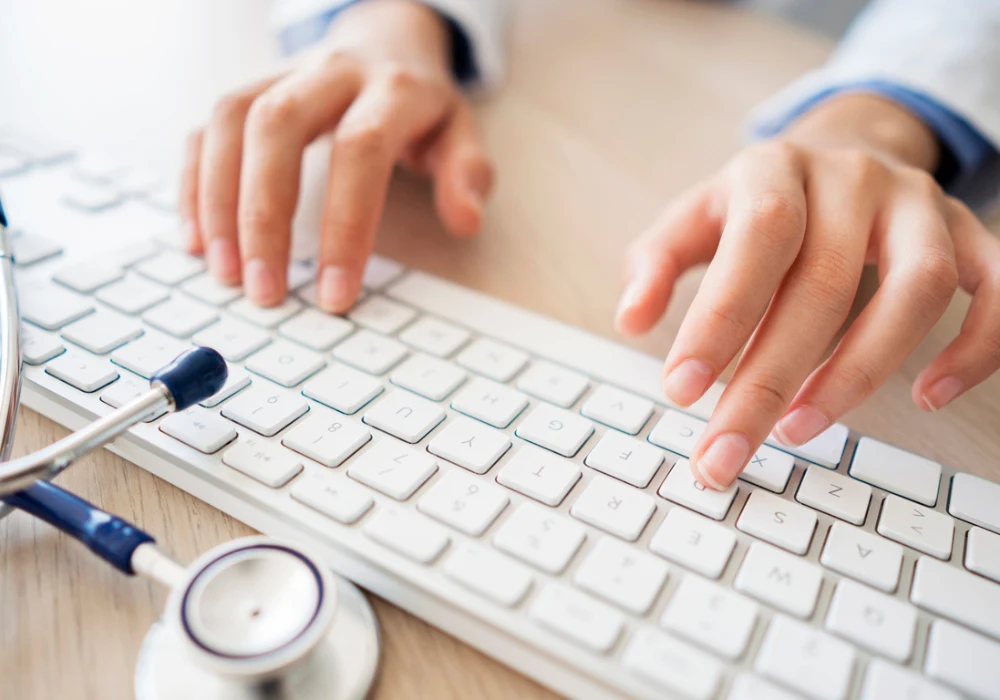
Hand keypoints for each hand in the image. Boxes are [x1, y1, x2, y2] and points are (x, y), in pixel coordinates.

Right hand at [181, 0, 492, 310]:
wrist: (386, 39)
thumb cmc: (421, 104)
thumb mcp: (461, 131)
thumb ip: (468, 173)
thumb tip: (466, 219)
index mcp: (392, 86)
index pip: (361, 149)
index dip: (345, 223)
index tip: (335, 293)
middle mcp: (331, 71)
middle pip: (278, 126)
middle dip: (264, 214)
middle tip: (263, 290)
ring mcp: (283, 75)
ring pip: (233, 121)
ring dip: (218, 201)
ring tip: (226, 272)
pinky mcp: (249, 89)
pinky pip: (207, 128)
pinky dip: (194, 183)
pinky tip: (199, 239)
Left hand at [617, 93, 999, 488]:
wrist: (839, 151)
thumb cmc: (756, 204)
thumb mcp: (693, 218)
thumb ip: (656, 262)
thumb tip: (630, 319)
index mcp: (775, 170)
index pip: (755, 242)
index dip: (719, 319)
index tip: (680, 392)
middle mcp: (853, 180)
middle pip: (821, 285)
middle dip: (768, 380)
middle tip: (727, 449)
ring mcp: (918, 205)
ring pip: (915, 288)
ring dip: (860, 371)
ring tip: (800, 429)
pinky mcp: (966, 234)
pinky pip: (997, 289)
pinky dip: (976, 347)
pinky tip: (928, 396)